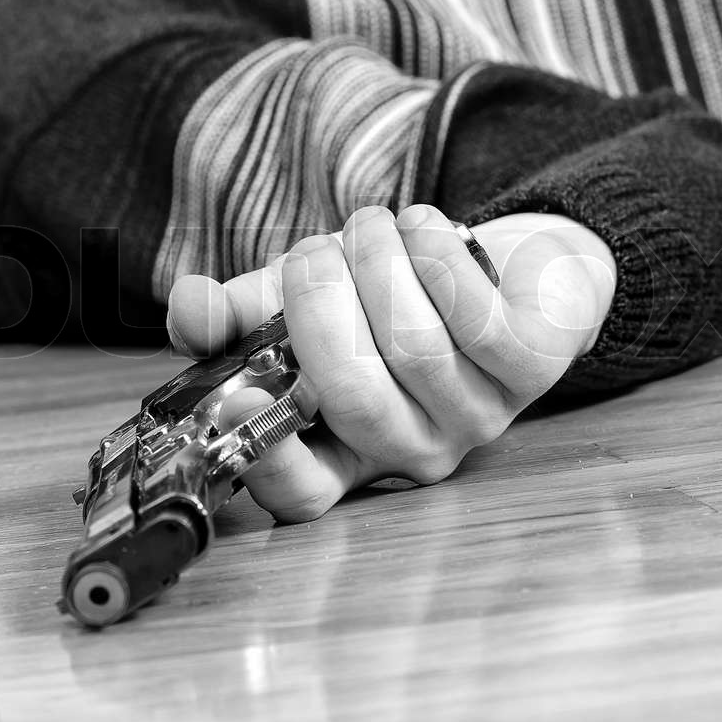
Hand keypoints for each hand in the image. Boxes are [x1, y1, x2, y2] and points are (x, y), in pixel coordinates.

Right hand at [166, 205, 615, 521]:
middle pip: (354, 399)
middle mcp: (413, 451)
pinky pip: (472, 313)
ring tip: (368, 226)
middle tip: (311, 254)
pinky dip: (433, 253)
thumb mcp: (300, 304)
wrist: (509, 271)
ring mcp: (478, 417)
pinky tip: (419, 227)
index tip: (232, 397)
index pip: (303, 494)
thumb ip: (236, 313)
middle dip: (318, 307)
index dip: (265, 460)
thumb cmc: (390, 296)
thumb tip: (189, 310)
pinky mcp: (532, 370)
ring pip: (412, 346)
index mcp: (346, 453)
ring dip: (376, 262)